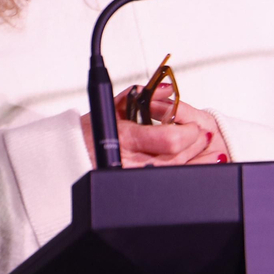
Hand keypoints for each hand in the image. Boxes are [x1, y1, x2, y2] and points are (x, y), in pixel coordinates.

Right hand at [81, 85, 230, 167]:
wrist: (69, 157)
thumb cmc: (86, 133)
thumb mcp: (112, 106)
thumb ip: (140, 95)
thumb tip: (166, 89)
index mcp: (127, 137)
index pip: (171, 139)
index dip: (188, 132)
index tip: (193, 125)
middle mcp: (133, 160)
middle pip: (178, 156)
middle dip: (197, 143)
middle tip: (203, 133)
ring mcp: (135, 175)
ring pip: (176, 170)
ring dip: (195, 158)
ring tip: (201, 146)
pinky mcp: (136, 183)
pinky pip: (167, 180)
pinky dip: (184, 171)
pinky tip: (193, 164)